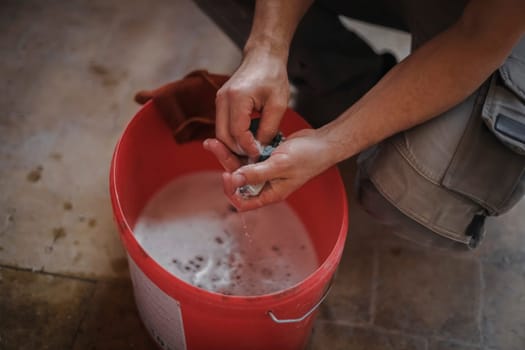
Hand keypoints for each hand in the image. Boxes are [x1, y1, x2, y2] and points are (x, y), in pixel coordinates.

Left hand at [203, 129, 333, 210]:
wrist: (322, 143)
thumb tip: (235, 180)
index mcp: (270, 193)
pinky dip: (238, 148)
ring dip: (227, 154)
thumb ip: (257, 173)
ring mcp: (265, 172)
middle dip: (224, 163)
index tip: (226, 173)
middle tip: (212, 145)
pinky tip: (230, 138)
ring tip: (214, 140)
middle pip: (237, 180)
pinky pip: (247, 156)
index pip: (243, 201)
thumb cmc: (307, 157)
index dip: (231, 190)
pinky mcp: (265, 159)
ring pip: (240, 166)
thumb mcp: (281, 164)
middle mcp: (265, 185)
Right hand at [215, 48, 289, 157]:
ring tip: (251, 151)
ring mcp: (219, 100)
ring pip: (220, 133)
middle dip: (237, 150)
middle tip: (253, 157)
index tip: (259, 154)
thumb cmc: (273, 76)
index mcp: (237, 98)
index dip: (247, 147)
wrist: (263, 57)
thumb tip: (260, 148)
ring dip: (234, 145)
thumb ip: (269, 127)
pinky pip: (223, 125)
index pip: (237, 132)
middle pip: (223, 136)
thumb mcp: (278, 104)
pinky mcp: (221, 103)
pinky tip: (248, 140)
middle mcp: (223, 99)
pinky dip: (233, 136)